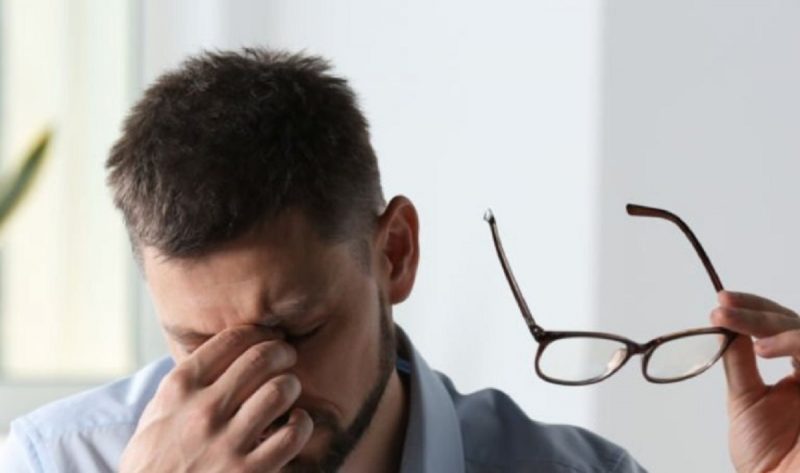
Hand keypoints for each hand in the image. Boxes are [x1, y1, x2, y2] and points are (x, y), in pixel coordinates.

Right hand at [119, 326, 312, 472]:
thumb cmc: (152, 464)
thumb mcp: (155, 415)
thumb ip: (185, 385)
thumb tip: (220, 354)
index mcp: (179, 389)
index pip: (231, 340)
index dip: (259, 333)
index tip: (269, 337)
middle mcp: (203, 410)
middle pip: (261, 358)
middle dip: (282, 352)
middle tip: (288, 357)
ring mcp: (227, 442)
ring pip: (280, 390)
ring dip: (291, 385)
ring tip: (290, 391)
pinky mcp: (248, 472)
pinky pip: (292, 435)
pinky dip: (302, 424)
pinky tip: (296, 423)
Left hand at [712, 291, 799, 472]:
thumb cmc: (766, 457)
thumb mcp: (745, 400)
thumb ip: (739, 362)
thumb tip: (725, 326)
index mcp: (799, 373)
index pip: (782, 327)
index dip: (755, 309)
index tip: (723, 301)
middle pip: (797, 325)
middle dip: (758, 314)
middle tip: (723, 309)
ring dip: (776, 327)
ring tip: (748, 338)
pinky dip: (795, 344)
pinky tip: (767, 348)